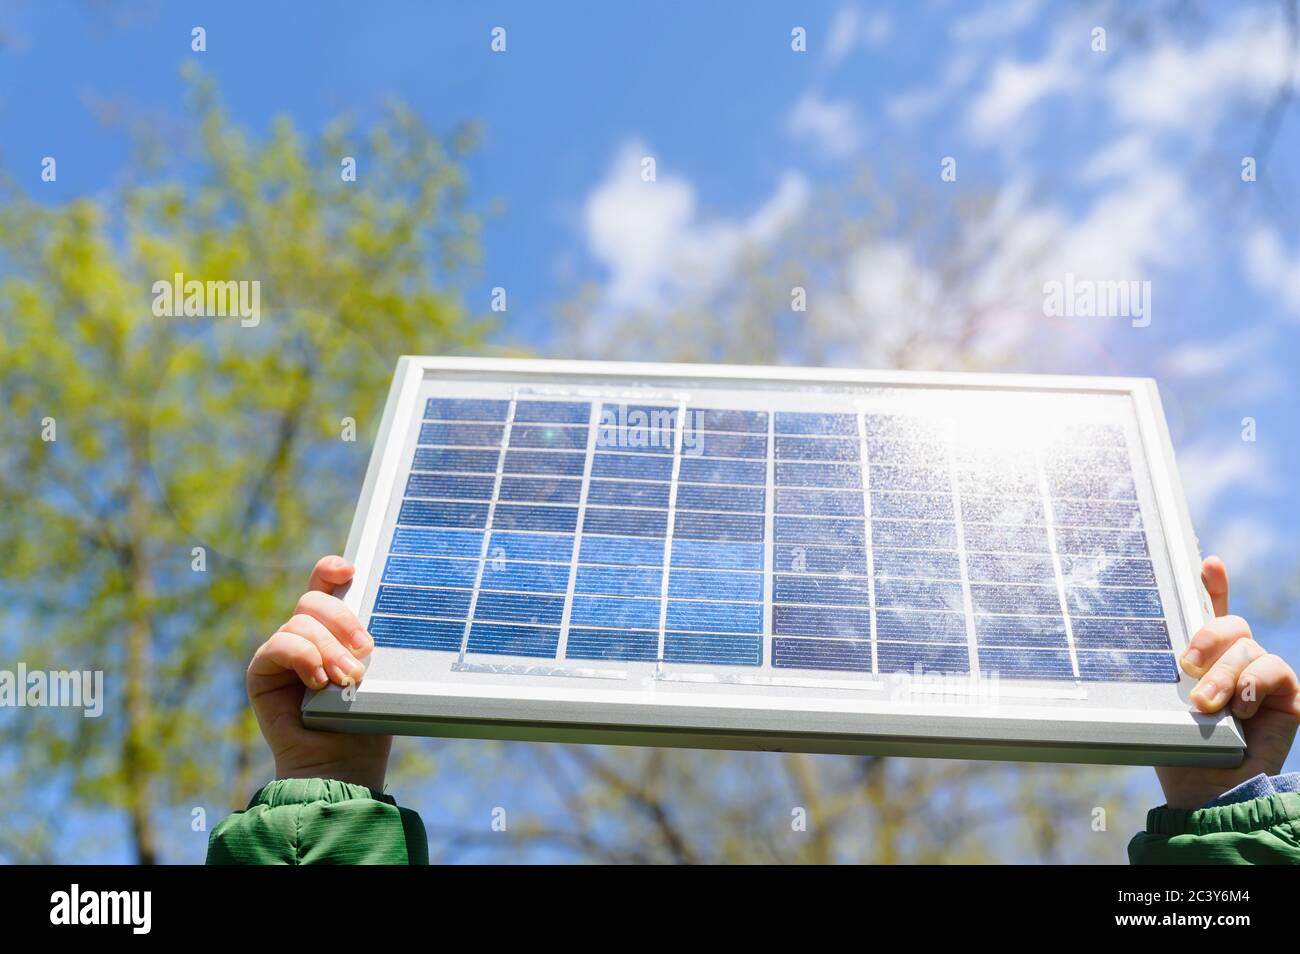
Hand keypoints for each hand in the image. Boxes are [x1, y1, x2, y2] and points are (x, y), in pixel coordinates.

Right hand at [246, 555, 390, 790]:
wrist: (342, 765)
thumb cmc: (365, 721)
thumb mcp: (376, 672)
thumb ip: (366, 642)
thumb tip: (374, 619)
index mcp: (334, 630)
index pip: (326, 587)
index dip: (332, 570)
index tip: (351, 570)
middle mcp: (306, 635)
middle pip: (314, 600)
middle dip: (343, 619)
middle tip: (365, 648)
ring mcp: (283, 652)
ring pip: (301, 623)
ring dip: (329, 649)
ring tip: (347, 678)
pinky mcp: (263, 671)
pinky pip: (279, 646)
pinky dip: (303, 657)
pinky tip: (318, 681)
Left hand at [1155, 557, 1299, 808]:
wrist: (1210, 793)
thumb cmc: (1180, 752)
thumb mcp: (1163, 706)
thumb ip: (1167, 675)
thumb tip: (1146, 652)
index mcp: (1201, 659)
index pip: (1208, 613)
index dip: (1212, 585)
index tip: (1208, 563)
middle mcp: (1234, 662)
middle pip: (1229, 623)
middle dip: (1207, 636)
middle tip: (1187, 663)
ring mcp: (1261, 677)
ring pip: (1247, 648)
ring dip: (1223, 676)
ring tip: (1206, 706)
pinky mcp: (1286, 695)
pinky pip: (1274, 669)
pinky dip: (1252, 686)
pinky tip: (1240, 711)